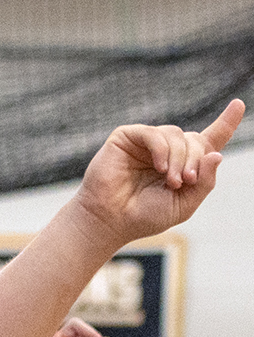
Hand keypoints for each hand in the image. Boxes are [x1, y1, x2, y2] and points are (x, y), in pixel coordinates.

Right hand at [76, 99, 243, 244]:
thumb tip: (217, 154)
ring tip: (170, 180)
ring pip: (176, 134)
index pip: (208, 140)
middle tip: (185, 181)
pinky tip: (159, 167)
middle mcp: (165, 150)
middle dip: (196, 159)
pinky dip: (161, 149)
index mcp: (181, 165)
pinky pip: (154, 133)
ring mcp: (145, 143)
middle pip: (196, 139)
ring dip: (179, 157)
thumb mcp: (184, 205)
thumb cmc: (143, 216)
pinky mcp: (126, 138)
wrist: (109, 221)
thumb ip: (205, 182)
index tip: (238, 105)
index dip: (225, 123)